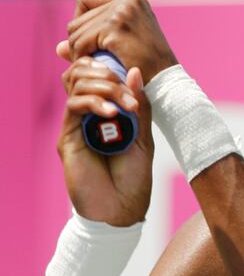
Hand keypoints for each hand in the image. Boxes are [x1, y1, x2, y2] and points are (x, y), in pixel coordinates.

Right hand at [57, 56, 153, 225]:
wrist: (121, 210)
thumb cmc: (134, 176)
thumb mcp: (144, 136)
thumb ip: (139, 105)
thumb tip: (135, 71)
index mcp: (106, 111)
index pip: (97, 75)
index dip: (109, 65)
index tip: (132, 72)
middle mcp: (87, 115)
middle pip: (82, 72)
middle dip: (107, 73)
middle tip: (129, 92)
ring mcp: (75, 125)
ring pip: (77, 84)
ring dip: (105, 87)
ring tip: (126, 104)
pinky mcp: (68, 138)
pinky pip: (74, 107)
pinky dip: (95, 103)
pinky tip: (114, 114)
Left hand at [60, 0, 177, 83]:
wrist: (166, 82)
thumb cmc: (150, 68)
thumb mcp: (122, 47)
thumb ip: (93, 40)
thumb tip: (59, 47)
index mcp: (133, 0)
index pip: (86, 1)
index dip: (84, 25)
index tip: (91, 43)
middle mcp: (128, 0)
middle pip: (78, 16)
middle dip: (80, 40)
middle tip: (92, 59)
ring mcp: (122, 12)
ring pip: (75, 30)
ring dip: (79, 50)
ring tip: (95, 64)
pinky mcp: (115, 27)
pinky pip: (80, 42)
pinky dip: (82, 57)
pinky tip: (97, 67)